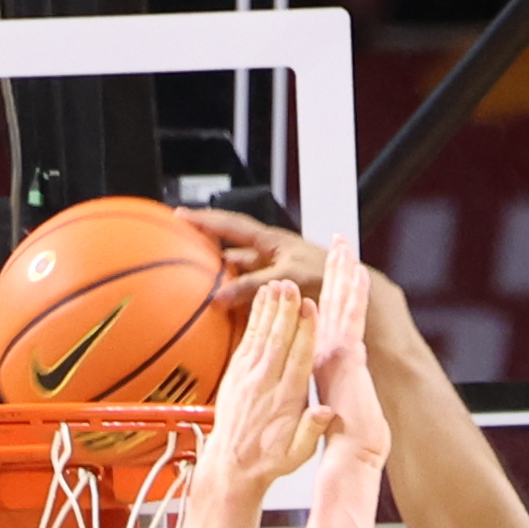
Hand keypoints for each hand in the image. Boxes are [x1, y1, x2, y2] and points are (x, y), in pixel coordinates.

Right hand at [180, 207, 329, 304]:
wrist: (352, 292)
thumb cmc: (327, 279)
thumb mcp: (287, 278)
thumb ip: (253, 286)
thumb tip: (218, 296)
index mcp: (270, 241)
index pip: (229, 225)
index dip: (204, 219)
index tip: (179, 215)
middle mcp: (267, 254)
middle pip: (227, 246)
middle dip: (204, 245)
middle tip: (176, 246)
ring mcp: (269, 272)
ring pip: (235, 271)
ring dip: (217, 276)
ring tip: (190, 283)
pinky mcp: (272, 291)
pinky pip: (245, 292)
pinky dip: (231, 298)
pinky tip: (218, 311)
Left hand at [202, 279, 329, 493]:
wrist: (231, 468)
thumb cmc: (268, 460)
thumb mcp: (297, 455)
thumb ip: (311, 432)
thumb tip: (325, 412)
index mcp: (285, 401)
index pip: (298, 360)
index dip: (305, 332)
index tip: (310, 309)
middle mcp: (265, 385)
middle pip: (278, 341)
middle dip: (285, 311)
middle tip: (291, 284)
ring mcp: (248, 378)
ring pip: (261, 336)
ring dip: (269, 308)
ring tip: (277, 283)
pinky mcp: (236, 374)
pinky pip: (247, 340)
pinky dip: (254, 318)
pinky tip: (261, 299)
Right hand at [310, 238, 388, 467]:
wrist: (349, 458)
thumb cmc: (348, 445)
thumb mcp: (335, 417)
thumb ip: (333, 398)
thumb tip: (332, 399)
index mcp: (322, 365)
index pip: (325, 320)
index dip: (327, 292)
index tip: (330, 270)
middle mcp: (326, 354)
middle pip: (329, 303)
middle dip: (332, 270)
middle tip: (336, 242)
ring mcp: (336, 353)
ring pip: (338, 302)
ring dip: (341, 271)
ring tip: (343, 244)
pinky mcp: (347, 355)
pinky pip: (350, 315)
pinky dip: (353, 292)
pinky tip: (358, 270)